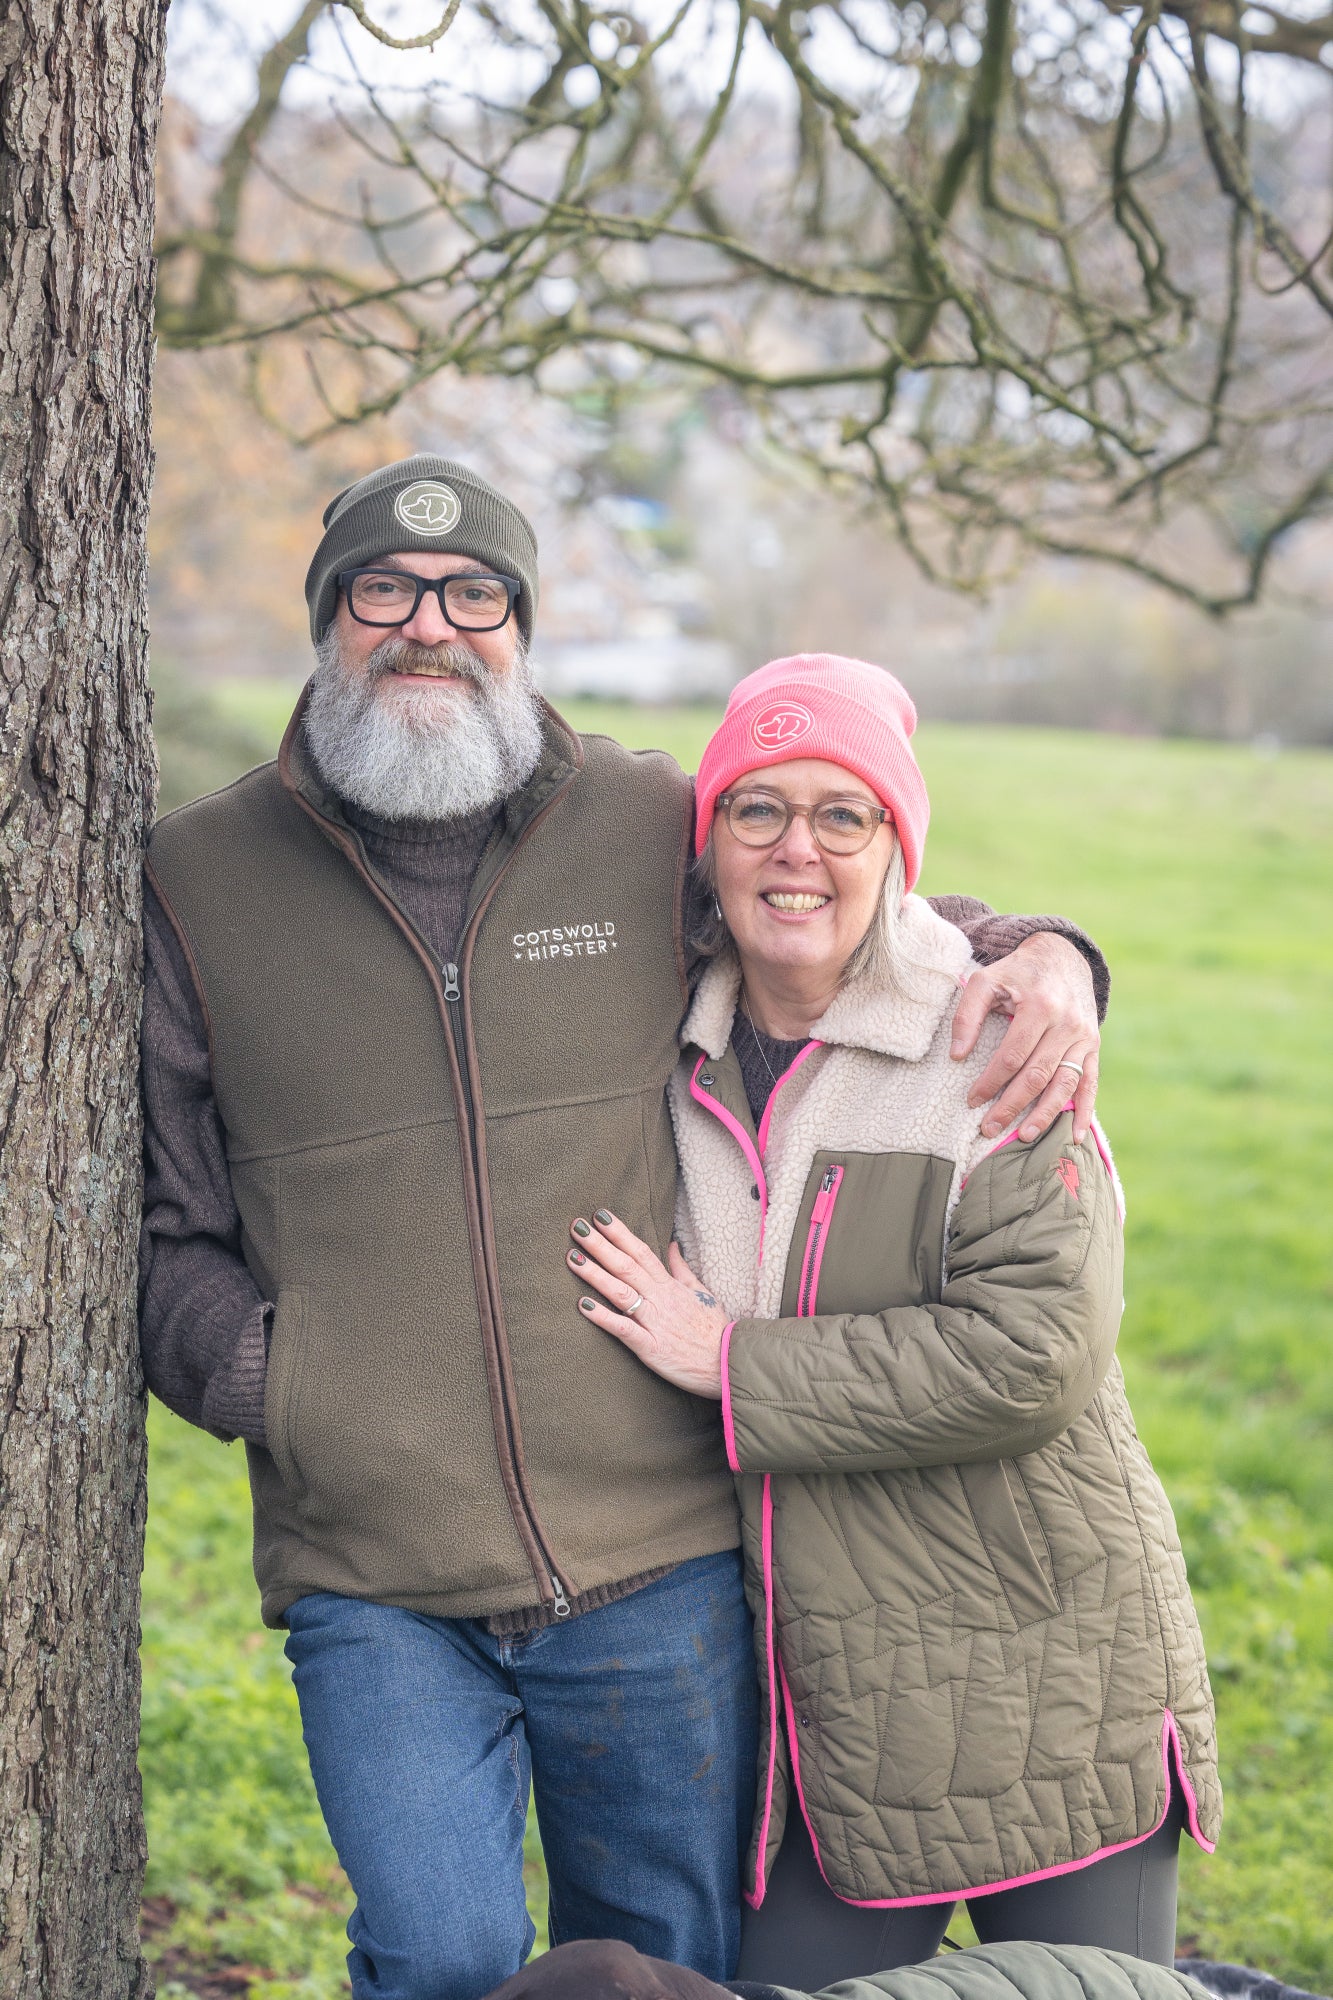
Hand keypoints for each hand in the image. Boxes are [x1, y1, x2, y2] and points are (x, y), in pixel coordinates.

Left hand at [567, 1210, 728, 1398]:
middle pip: (626, 1266)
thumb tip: (672, 1245)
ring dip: (595, 1274)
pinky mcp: (651, 1348)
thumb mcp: (702, 1293)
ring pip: (621, 1292)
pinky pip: (624, 1329)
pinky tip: (582, 1305)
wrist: (730, 1364)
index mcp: (671, 1286)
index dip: (619, 1233)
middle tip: (577, 1226)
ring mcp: (655, 1323)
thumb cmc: (716, 1330)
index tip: (600, 1216)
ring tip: (572, 1257)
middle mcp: (660, 1299)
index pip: (641, 1252)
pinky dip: (603, 1317)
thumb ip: (682, 1269)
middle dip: (600, 1245)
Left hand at [950, 932, 1099, 1143]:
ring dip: (1045, 1114)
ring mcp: (1084, 1037)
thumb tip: (957, 1055)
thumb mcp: (986, 980)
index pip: (1012, 1055)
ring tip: (1023, 1136)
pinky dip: (1085, 1111)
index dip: (990, 1081)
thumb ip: (967, 1015)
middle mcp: (1067, 1023)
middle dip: (1011, 1105)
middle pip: (1037, 1074)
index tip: (971, 1100)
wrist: (1062, 957)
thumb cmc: (1017, 972)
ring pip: (1065, 1084)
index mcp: (1039, 1005)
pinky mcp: (1093, 1046)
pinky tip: (1075, 1136)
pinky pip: (1091, 1083)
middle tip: (988, 1128)